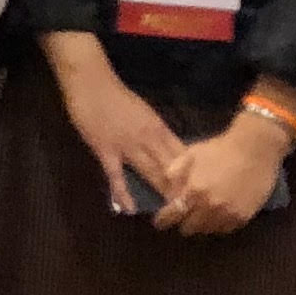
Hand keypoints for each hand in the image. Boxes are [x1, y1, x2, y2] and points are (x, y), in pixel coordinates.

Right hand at [47, 42, 188, 211]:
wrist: (92, 83)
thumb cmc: (117, 95)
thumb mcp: (144, 113)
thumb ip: (156, 132)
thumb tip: (169, 150)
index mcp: (159, 128)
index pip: (182, 154)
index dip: (193, 173)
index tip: (203, 189)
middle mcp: (148, 139)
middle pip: (170, 167)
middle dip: (182, 188)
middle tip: (193, 208)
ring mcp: (127, 146)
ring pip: (149, 173)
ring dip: (160, 192)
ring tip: (170, 212)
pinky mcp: (106, 151)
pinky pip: (116, 176)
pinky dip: (123, 193)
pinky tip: (130, 209)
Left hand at [153, 121, 284, 236]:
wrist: (255, 148)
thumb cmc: (221, 148)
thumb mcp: (191, 154)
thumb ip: (174, 173)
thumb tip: (166, 193)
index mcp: (194, 191)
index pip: (172, 215)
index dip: (163, 220)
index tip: (160, 222)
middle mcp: (209, 207)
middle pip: (189, 228)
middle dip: (183, 222)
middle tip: (185, 215)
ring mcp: (228, 214)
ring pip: (207, 230)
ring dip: (201, 225)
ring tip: (201, 215)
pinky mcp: (243, 217)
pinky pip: (225, 229)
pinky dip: (218, 225)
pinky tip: (218, 215)